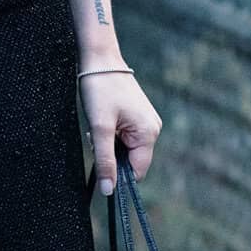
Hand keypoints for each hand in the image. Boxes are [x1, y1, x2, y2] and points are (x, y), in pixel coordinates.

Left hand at [78, 67, 160, 194]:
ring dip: (109, 144)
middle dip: (111, 154)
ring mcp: (146, 121)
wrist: (100, 59)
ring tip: (99, 124)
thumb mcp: (100, 129)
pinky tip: (103, 120)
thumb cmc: (100, 90)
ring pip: (126, 149)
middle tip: (97, 135)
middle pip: (131, 160)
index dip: (118, 173)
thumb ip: (105, 161)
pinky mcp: (138, 116)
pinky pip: (125, 136)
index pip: (137, 171)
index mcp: (148, 133)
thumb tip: (108, 190)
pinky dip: (111, 134)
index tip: (100, 162)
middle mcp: (153, 129)